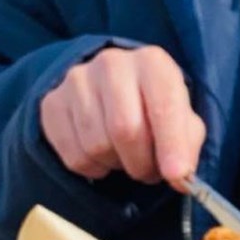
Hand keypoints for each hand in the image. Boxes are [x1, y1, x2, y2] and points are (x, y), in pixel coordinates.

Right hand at [39, 45, 204, 185]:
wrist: (109, 88)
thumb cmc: (153, 107)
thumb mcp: (181, 118)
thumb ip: (186, 144)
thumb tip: (180, 177)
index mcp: (152, 63)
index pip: (163, 106)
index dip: (172, 145)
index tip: (177, 176)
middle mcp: (112, 64)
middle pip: (125, 130)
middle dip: (142, 163)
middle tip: (149, 172)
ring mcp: (77, 81)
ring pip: (97, 146)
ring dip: (117, 165)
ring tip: (126, 157)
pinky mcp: (52, 103)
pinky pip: (73, 156)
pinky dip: (93, 168)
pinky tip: (102, 156)